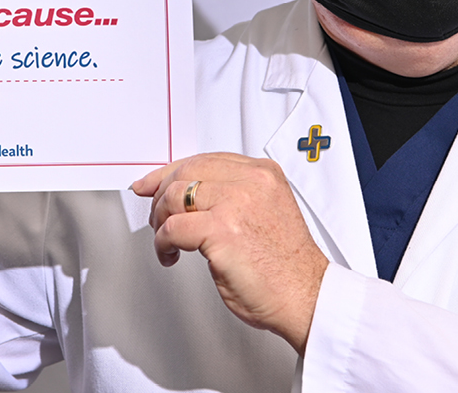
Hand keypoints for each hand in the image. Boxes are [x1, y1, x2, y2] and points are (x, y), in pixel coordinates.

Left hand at [132, 153, 328, 353]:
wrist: (305, 297)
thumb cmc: (285, 266)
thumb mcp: (264, 211)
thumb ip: (234, 195)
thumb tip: (190, 194)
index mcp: (263, 174)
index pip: (205, 160)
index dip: (171, 172)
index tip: (151, 183)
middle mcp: (251, 182)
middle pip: (186, 172)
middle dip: (161, 195)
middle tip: (155, 217)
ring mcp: (235, 203)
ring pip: (174, 197)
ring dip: (160, 220)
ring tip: (166, 239)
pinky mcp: (221, 231)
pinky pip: (172, 228)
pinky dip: (162, 243)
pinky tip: (171, 254)